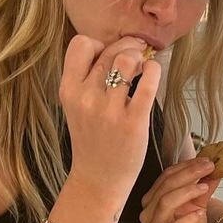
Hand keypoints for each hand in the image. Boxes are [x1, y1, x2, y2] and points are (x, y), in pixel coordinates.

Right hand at [60, 35, 159, 206]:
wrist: (98, 179)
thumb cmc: (92, 140)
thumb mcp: (77, 107)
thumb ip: (87, 80)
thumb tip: (115, 49)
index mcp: (68, 90)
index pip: (80, 44)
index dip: (99, 44)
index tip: (110, 56)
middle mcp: (86, 97)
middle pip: (110, 50)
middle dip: (129, 45)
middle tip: (138, 54)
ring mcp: (109, 110)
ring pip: (127, 60)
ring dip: (141, 57)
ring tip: (144, 68)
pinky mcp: (132, 122)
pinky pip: (148, 83)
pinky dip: (154, 71)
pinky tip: (153, 75)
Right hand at [140, 157, 221, 222]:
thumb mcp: (199, 202)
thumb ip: (204, 186)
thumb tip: (214, 168)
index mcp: (154, 198)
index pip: (166, 176)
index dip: (186, 166)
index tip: (206, 160)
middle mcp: (149, 211)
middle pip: (165, 186)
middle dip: (188, 174)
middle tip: (207, 168)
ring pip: (165, 203)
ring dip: (186, 192)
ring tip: (204, 187)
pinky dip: (187, 218)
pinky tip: (200, 212)